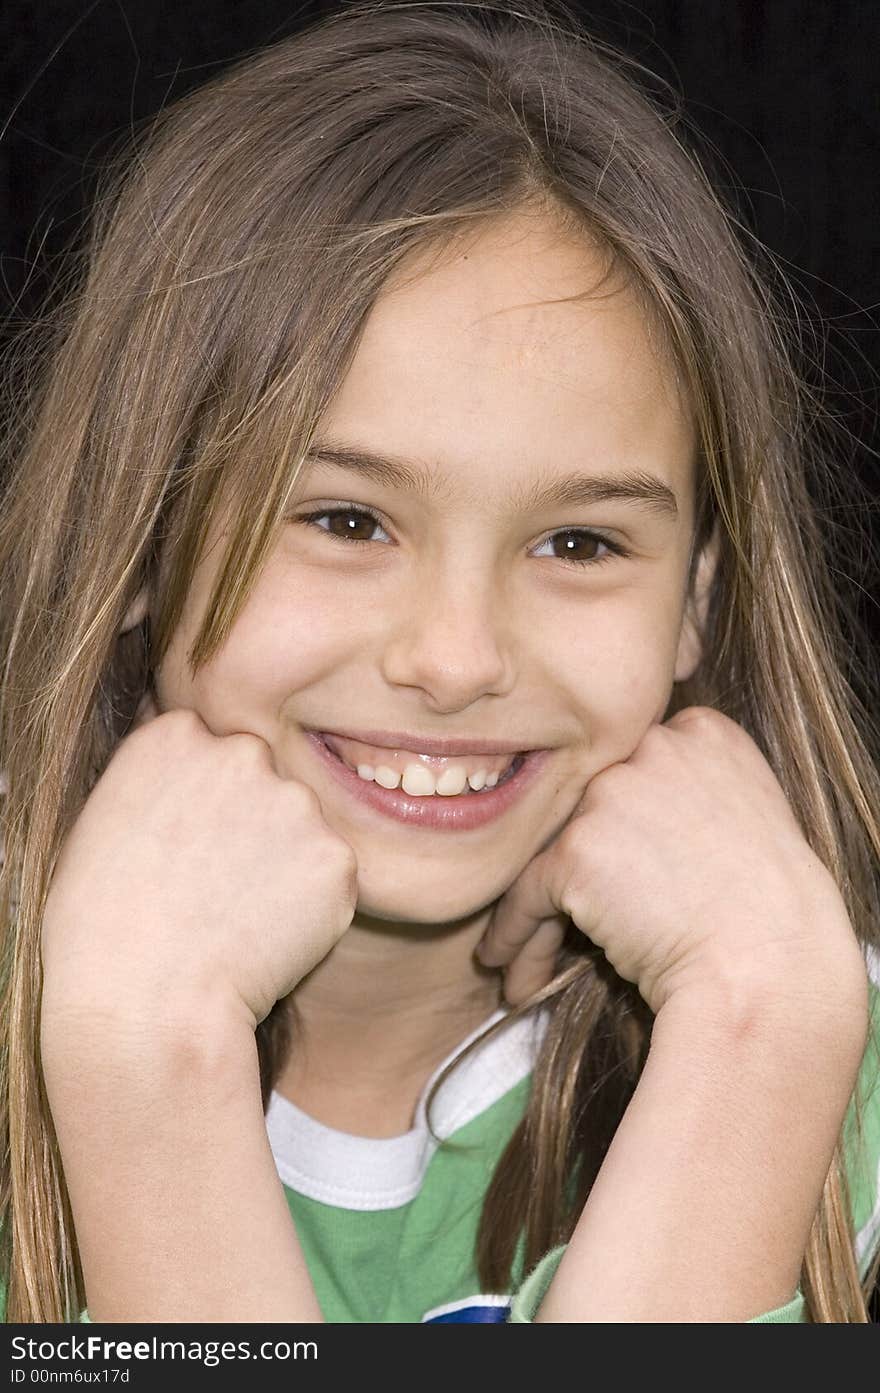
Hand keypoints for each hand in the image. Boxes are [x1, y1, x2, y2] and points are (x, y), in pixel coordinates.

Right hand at [41, 690, 358, 1032]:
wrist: (143, 1004)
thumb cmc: (100, 929)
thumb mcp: (101, 824)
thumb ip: (161, 783)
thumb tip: (194, 780)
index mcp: (175, 734)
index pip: (210, 746)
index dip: (202, 801)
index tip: (184, 845)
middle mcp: (240, 752)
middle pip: (262, 775)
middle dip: (250, 820)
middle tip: (215, 886)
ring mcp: (295, 803)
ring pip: (301, 824)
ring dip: (284, 860)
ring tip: (234, 918)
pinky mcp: (336, 857)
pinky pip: (328, 873)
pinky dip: (311, 904)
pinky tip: (266, 937)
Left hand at [477, 706, 861, 1016]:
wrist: (770, 970)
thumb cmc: (772, 916)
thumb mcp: (750, 820)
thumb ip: (692, 795)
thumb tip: (633, 824)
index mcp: (704, 732)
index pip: (636, 761)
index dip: (622, 813)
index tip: (616, 857)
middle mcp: (653, 748)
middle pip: (590, 799)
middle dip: (576, 857)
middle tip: (566, 908)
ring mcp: (611, 794)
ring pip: (553, 848)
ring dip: (542, 906)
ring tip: (524, 958)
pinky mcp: (577, 850)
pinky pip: (526, 893)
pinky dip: (514, 934)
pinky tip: (508, 965)